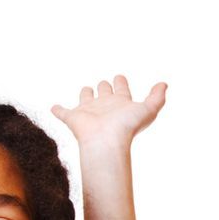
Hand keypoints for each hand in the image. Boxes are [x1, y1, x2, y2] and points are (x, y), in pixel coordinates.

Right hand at [50, 75, 167, 150]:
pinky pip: (62, 112)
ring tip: (86, 90)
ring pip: (85, 98)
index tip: (119, 77)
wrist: (106, 142)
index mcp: (121, 103)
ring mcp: (88, 112)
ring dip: (85, 94)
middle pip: (103, 92)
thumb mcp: (148, 109)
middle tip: (105, 83)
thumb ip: (158, 97)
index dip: (120, 82)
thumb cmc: (127, 126)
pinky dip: (58, 110)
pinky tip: (54, 107)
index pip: (121, 89)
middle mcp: (105, 106)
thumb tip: (164, 84)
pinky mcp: (73, 118)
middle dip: (104, 86)